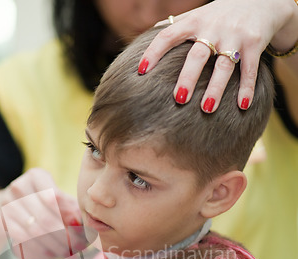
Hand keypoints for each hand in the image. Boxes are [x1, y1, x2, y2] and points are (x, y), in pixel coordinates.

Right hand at [0, 169, 86, 258]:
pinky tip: (50, 255)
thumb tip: (82, 226)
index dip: (69, 218)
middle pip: (44, 218)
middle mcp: (18, 187)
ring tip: (68, 253)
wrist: (12, 209)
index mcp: (36, 176)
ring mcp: (5, 203)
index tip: (82, 232)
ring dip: (54, 247)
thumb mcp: (62, 202)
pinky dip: (38, 251)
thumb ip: (73, 210)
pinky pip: (21, 241)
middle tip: (78, 248)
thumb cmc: (46, 206)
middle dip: (65, 237)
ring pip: (34, 232)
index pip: (54, 198)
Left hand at [139, 0, 297, 111]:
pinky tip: (242, 106)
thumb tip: (150, 31)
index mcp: (195, 21)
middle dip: (188, 77)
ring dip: (216, 88)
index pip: (169, 35)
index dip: (154, 52)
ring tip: (207, 108)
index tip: (141, 71)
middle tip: (179, 99)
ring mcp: (235, 35)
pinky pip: (250, 69)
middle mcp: (213, 27)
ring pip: (224, 65)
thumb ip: (177, 24)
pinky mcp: (255, 42)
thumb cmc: (222, 13)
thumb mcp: (200, 13)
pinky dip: (247, 87)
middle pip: (197, 55)